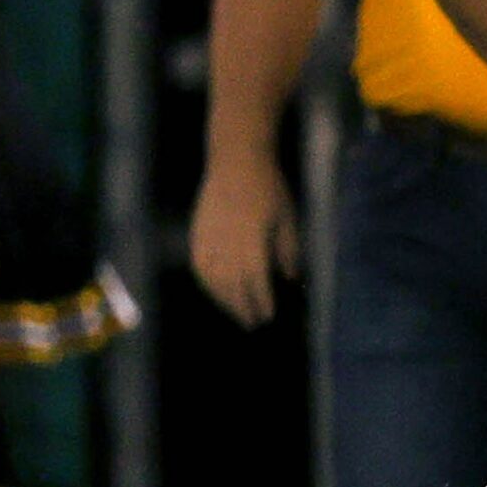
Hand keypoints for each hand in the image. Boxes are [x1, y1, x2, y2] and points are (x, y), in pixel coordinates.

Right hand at [189, 149, 301, 328]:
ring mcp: (208, 237)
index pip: (254, 279)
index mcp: (252, 238)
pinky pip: (199, 265)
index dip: (260, 300)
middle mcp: (226, 240)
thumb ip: (288, 251)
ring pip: (212, 278)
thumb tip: (289, 280)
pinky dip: (208, 284)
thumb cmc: (269, 189)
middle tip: (254, 324)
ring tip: (238, 313)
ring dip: (224, 300)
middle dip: (242, 307)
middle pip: (232, 283)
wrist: (237, 161)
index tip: (268, 316)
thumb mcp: (288, 219)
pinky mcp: (197, 232)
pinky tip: (217, 293)